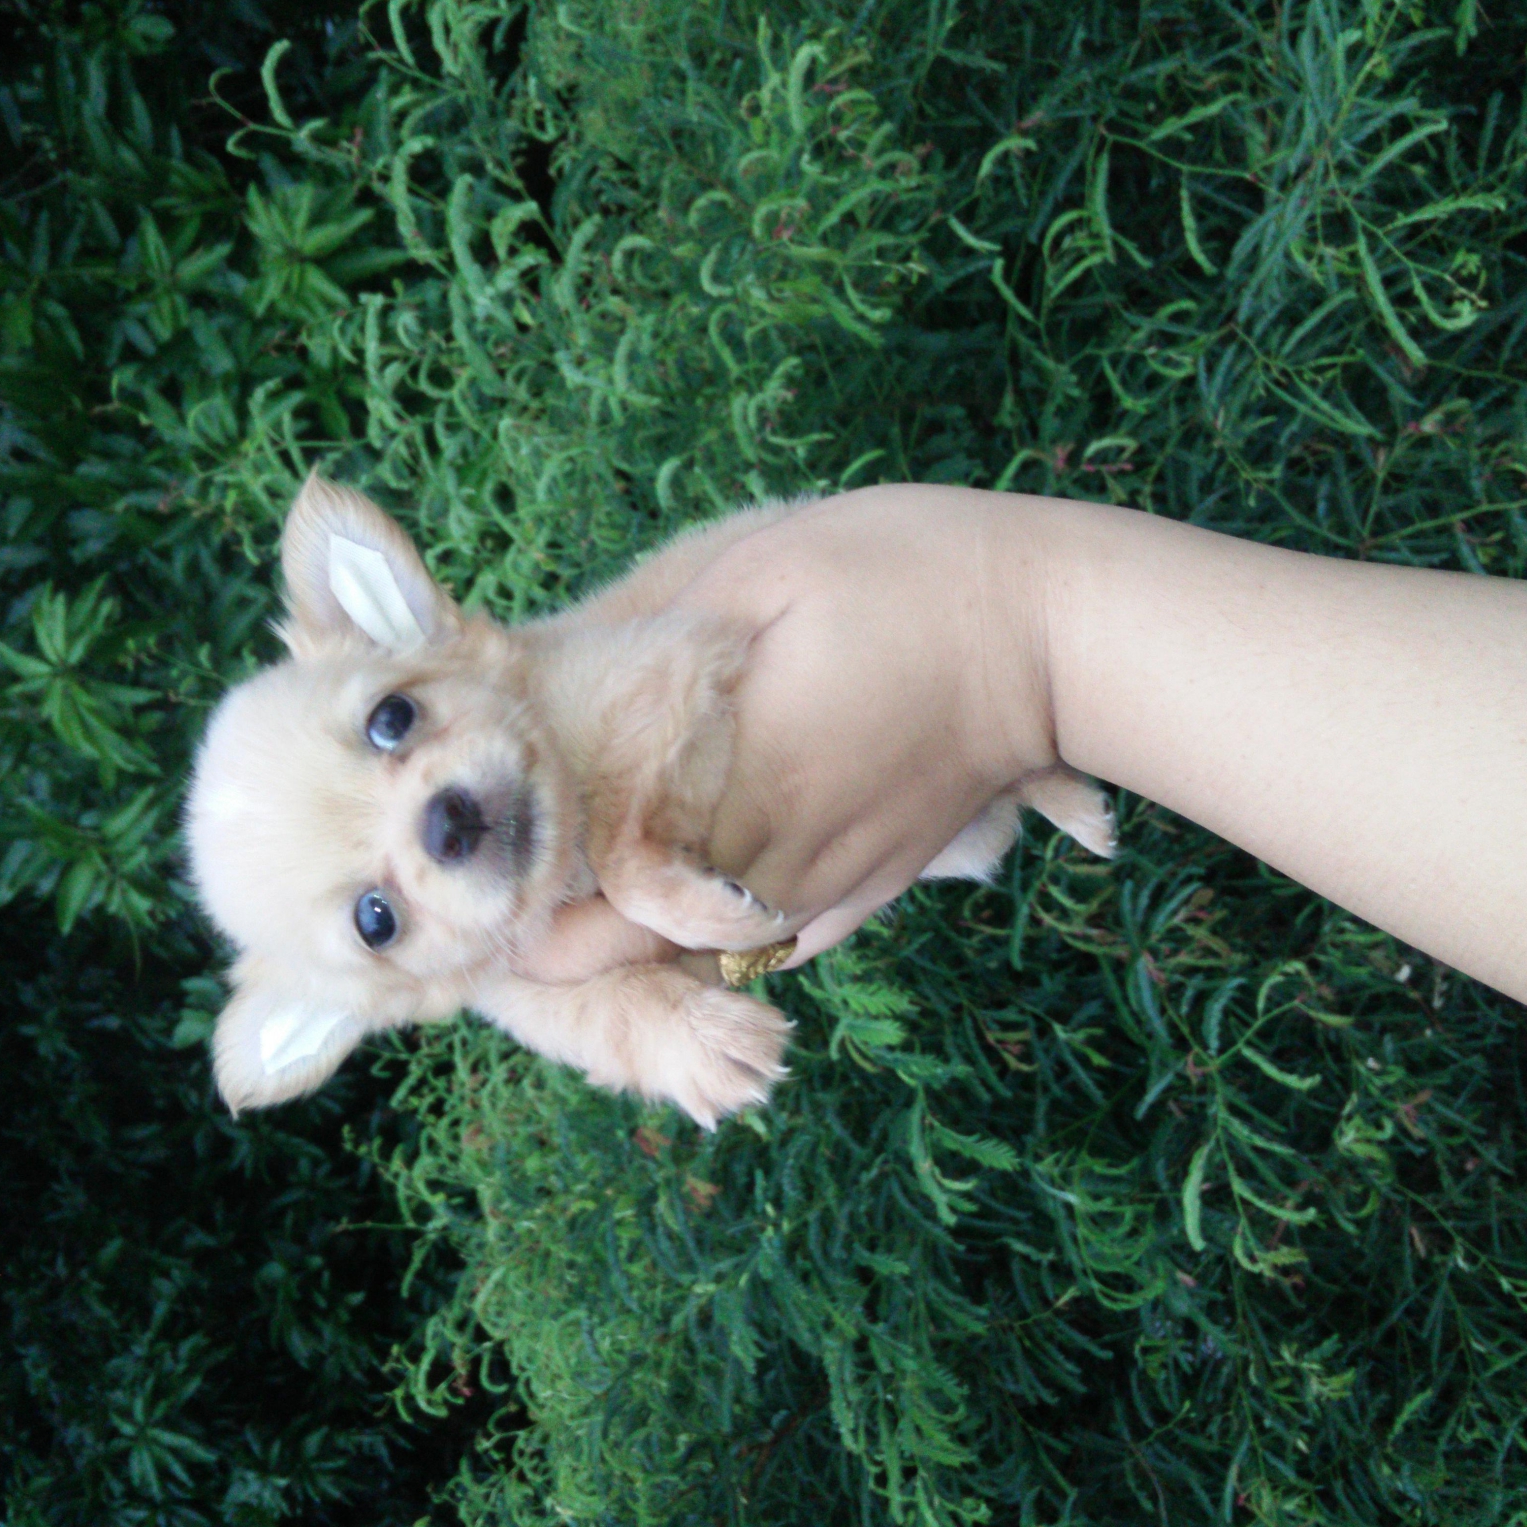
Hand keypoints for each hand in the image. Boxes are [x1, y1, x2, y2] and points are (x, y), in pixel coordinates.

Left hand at [510, 484, 1062, 982]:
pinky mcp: (871, 890)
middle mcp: (771, 865)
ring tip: (570, 898)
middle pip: (632, 950)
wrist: (1053, 638)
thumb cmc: (906, 578)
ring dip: (630, 939)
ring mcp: (827, 889)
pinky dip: (709, 936)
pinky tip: (678, 901)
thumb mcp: (756, 569)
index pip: (595, 900)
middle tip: (501, 893)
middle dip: (558, 934)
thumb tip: (545, 669)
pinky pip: (768, 943)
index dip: (521, 906)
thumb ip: (646, 633)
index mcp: (730, 788)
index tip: (473, 880)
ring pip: (697, 958)